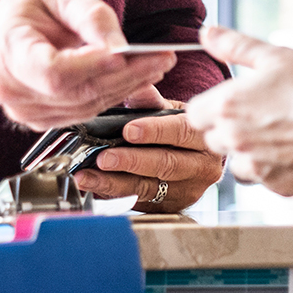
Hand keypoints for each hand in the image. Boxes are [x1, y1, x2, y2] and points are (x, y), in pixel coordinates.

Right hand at [0, 0, 175, 128]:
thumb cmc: (26, 11)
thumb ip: (89, 16)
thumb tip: (120, 46)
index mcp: (10, 51)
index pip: (52, 71)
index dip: (90, 66)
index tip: (124, 55)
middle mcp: (13, 90)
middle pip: (77, 92)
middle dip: (125, 76)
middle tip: (163, 58)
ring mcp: (27, 111)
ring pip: (87, 106)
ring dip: (127, 87)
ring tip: (157, 65)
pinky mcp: (43, 120)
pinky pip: (87, 112)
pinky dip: (115, 95)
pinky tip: (138, 78)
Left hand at [70, 102, 225, 212]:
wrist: (197, 157)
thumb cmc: (180, 130)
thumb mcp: (170, 110)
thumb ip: (150, 100)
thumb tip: (136, 85)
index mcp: (203, 135)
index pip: (182, 132)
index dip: (155, 131)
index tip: (128, 130)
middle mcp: (203, 166)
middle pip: (166, 164)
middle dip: (131, 161)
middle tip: (103, 158)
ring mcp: (190, 190)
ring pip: (150, 188)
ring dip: (114, 183)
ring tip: (88, 177)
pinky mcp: (174, 207)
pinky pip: (142, 203)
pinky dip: (116, 196)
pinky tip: (96, 188)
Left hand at [182, 26, 292, 195]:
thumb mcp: (276, 57)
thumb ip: (235, 45)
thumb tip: (207, 33)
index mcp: (227, 105)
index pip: (193, 113)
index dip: (211, 107)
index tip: (233, 102)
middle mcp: (233, 138)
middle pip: (211, 138)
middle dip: (228, 128)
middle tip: (260, 116)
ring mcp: (252, 165)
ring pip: (234, 162)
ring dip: (247, 151)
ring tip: (278, 135)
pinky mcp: (273, 186)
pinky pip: (261, 178)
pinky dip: (270, 168)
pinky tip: (291, 151)